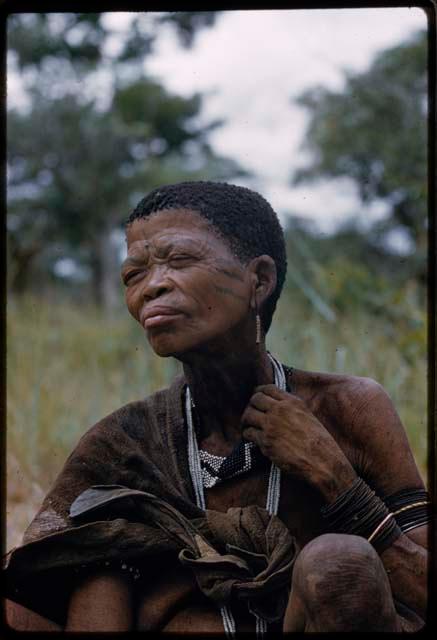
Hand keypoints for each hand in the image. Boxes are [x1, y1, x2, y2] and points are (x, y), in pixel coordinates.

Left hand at [241, 385, 356, 500]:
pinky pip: (249, 433)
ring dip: (246, 421)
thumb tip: (277, 406)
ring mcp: (271, 425)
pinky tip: (252, 439)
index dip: (258, 392)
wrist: (323, 461)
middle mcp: (280, 410)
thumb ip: (292, 408)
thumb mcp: (308, 416)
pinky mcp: (266, 442)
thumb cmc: (319, 442)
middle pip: (255, 399)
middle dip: (251, 406)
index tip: (256, 398)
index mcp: (292, 402)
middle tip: (251, 414)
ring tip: (248, 426)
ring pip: (248, 415)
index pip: (268, 388)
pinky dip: (248, 435)